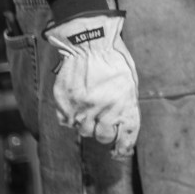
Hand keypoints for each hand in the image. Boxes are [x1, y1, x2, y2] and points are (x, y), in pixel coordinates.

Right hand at [44, 13, 139, 158]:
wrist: (89, 42)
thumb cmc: (113, 61)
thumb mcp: (129, 82)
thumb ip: (127, 106)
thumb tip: (123, 127)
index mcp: (125, 105)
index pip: (127, 137)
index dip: (124, 148)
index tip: (120, 151)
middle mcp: (104, 110)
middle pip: (101, 137)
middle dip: (103, 132)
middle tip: (101, 121)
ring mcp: (82, 108)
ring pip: (83, 130)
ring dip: (86, 122)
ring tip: (88, 106)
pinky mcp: (65, 104)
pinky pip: (66, 121)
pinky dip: (70, 117)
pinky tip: (75, 104)